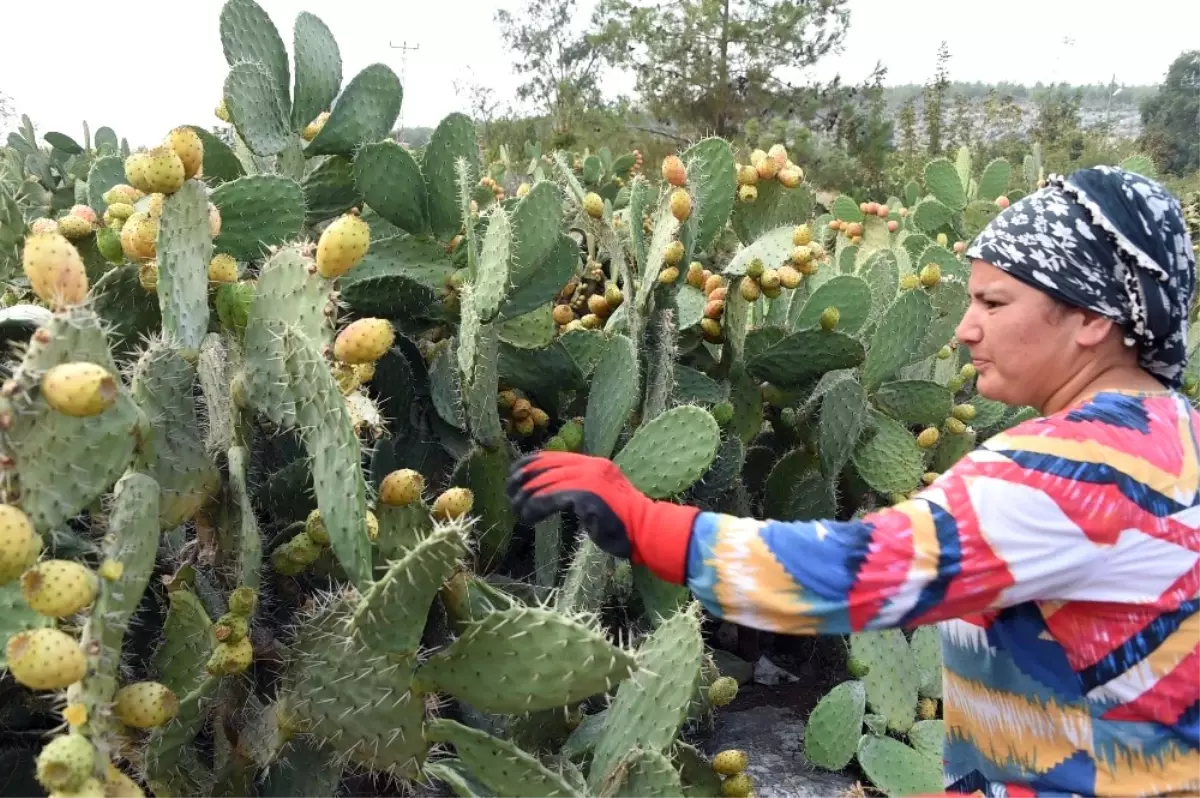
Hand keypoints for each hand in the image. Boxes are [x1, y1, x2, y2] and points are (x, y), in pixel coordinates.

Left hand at [505, 451, 700, 583]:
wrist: (646, 531)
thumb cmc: (623, 523)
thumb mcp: (600, 497)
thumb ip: (579, 489)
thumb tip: (549, 492)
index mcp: (593, 463)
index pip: (552, 456)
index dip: (528, 464)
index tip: (513, 476)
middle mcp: (590, 465)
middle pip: (543, 467)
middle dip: (521, 481)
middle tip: (511, 496)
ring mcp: (589, 478)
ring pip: (543, 483)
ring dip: (525, 499)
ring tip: (519, 512)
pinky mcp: (586, 495)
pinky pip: (549, 498)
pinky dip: (534, 509)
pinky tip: (529, 518)